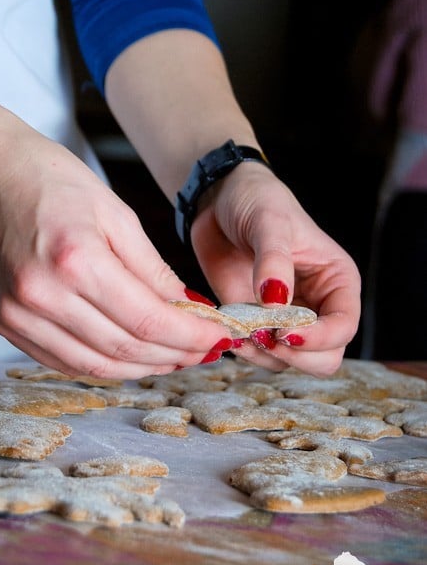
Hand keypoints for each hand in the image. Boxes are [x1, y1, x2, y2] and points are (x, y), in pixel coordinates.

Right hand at [0, 118, 230, 377]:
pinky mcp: (6, 322)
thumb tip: (189, 311)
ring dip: (142, 368)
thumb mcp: (116, 215)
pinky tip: (131, 357)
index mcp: (76, 259)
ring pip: (95, 366)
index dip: (189, 337)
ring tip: (174, 358)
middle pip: (124, 349)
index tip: (217, 339)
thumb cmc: (51, 181)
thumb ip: (153, 271)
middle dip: (174, 356)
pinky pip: (65, 362)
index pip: (147, 320)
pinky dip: (104, 366)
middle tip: (203, 352)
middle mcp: (43, 294)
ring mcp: (19, 314)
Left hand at [190, 163, 361, 375]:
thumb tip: (275, 302)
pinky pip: (262, 356)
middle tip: (263, 335)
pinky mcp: (259, 325)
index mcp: (337, 281)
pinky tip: (234, 332)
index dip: (320, 338)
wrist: (219, 204)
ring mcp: (289, 320)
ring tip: (243, 330)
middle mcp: (319, 306)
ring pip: (293, 362)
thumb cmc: (256, 202)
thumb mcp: (270, 222)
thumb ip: (274, 261)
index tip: (284, 332)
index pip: (344, 326)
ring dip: (267, 355)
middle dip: (297, 355)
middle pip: (326, 357)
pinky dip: (248, 352)